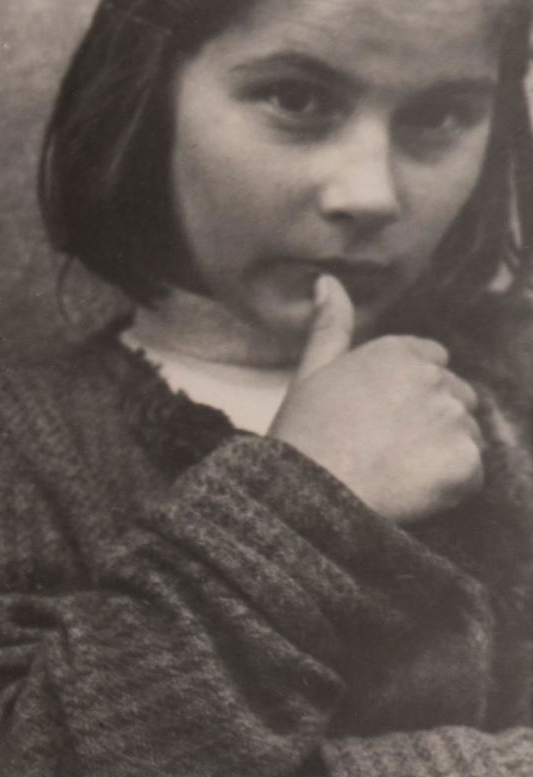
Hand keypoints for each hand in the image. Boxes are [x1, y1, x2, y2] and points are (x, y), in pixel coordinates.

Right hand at [268, 274, 482, 524]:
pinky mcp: (466, 462)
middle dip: (434, 421)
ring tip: (397, 472)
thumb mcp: (310, 373)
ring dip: (443, 453)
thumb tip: (327, 280)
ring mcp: (452, 420)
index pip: (434, 363)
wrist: (306, 496)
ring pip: (467, 435)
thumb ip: (330, 325)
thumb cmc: (304, 435)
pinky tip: (412, 491)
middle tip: (388, 448)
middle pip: (457, 398)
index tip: (382, 416)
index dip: (410, 392)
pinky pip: (472, 474)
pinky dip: (450, 487)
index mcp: (397, 351)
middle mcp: (432, 378)